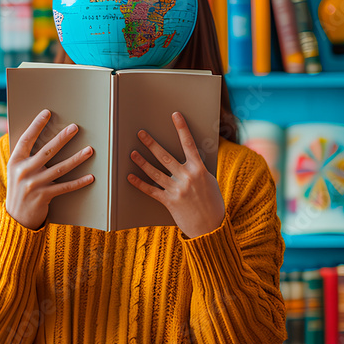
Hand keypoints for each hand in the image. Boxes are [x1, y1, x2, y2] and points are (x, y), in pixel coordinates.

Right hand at [7, 109, 94, 229]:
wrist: (15, 217)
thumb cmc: (19, 189)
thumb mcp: (16, 170)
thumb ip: (25, 155)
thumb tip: (34, 133)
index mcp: (15, 161)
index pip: (26, 139)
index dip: (36, 125)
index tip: (47, 112)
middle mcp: (24, 171)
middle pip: (46, 151)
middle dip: (62, 138)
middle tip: (75, 127)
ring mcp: (34, 184)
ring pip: (60, 168)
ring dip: (76, 158)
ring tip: (89, 149)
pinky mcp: (44, 196)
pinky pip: (65, 187)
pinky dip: (79, 182)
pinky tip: (91, 177)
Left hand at [128, 112, 224, 237]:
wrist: (212, 227)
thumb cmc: (213, 203)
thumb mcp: (210, 182)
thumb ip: (198, 169)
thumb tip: (190, 158)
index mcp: (199, 169)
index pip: (189, 144)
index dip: (182, 128)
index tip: (175, 115)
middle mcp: (187, 177)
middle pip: (165, 156)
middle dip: (151, 143)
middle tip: (141, 133)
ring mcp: (177, 190)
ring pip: (155, 172)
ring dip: (142, 162)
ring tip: (132, 153)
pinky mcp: (169, 202)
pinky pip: (151, 191)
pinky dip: (140, 184)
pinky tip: (130, 177)